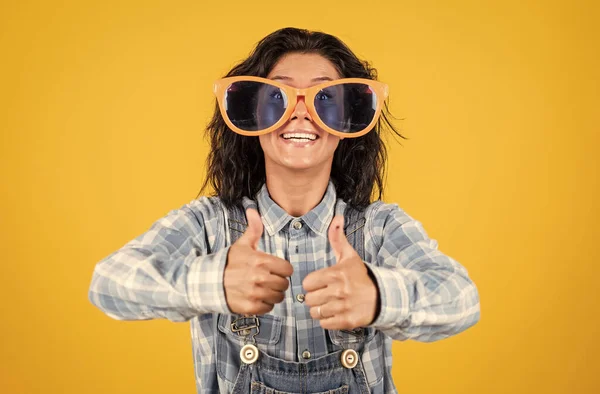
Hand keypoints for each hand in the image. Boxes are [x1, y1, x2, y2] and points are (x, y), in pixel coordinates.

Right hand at [224, 208, 292, 314]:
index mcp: (261, 261)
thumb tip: (253, 210)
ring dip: (273, 294)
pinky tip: (256, 298)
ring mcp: (255, 293)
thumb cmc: (229, 262)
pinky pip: (268, 308)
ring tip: (263, 289)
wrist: (209, 282)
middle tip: (268, 280)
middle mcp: (259, 277)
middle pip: (284, 284)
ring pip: (278, 297)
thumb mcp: (242, 244)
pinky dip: (264, 305)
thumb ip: (253, 229)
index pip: (288, 269)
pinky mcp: (250, 307)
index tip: (274, 270)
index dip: (282, 270)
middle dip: (278, 282)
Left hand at [303, 215, 378, 329]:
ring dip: (320, 310)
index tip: (320, 283)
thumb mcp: (349, 256)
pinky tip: (335, 313)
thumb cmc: (361, 276)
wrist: (383, 296)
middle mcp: (338, 291)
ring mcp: (343, 307)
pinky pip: (324, 324)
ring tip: (329, 304)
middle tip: (325, 295)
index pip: (307, 283)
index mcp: (335, 274)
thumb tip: (337, 217)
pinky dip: (327, 320)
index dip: (312, 284)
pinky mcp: (347, 321)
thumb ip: (338, 238)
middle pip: (309, 299)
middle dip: (315, 298)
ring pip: (315, 312)